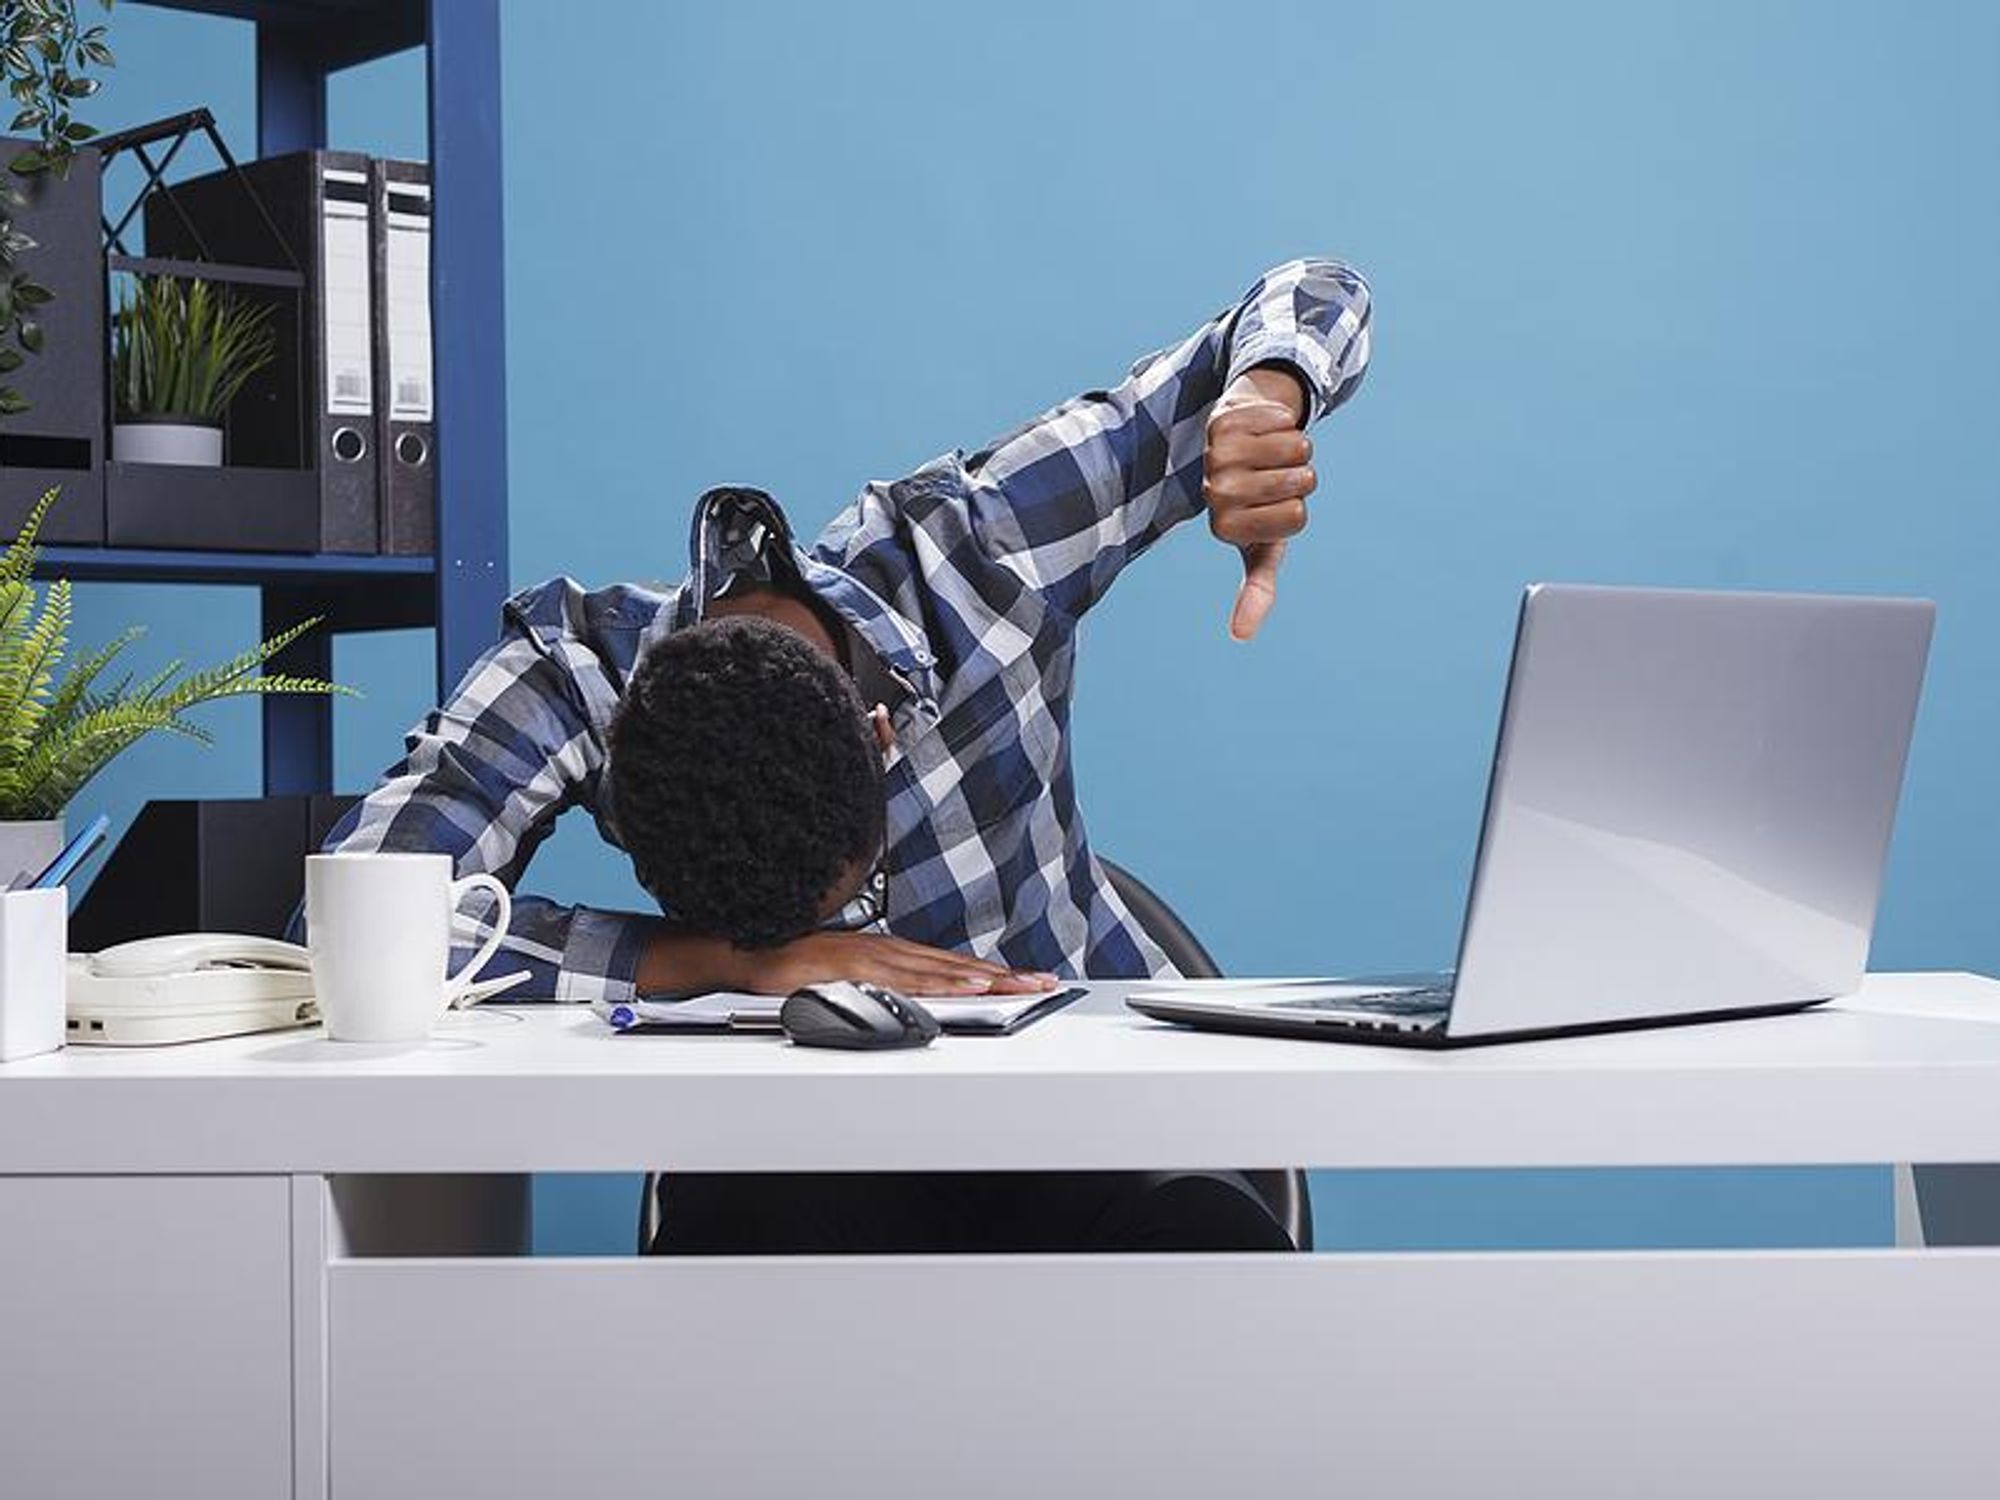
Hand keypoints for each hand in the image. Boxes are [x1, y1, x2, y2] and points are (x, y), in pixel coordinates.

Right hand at [733, 931, 1056, 997]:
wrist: (749, 953)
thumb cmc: (793, 967)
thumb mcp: (848, 979)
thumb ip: (880, 988)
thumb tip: (910, 1004)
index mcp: (891, 953)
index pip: (952, 965)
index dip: (992, 973)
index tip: (1027, 981)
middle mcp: (889, 949)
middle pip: (958, 965)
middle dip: (1004, 975)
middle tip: (1044, 985)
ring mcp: (874, 957)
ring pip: (942, 970)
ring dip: (984, 979)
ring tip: (1021, 987)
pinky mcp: (856, 966)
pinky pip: (906, 979)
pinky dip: (941, 984)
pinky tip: (967, 988)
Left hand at [1203, 365, 1313, 640]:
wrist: (1234, 442)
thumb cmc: (1254, 499)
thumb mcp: (1259, 546)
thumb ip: (1256, 589)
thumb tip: (1240, 636)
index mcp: (1225, 527)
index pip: (1297, 519)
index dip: (1298, 509)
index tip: (1273, 507)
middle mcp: (1216, 494)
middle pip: (1302, 482)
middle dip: (1302, 476)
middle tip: (1274, 474)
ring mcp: (1217, 455)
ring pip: (1297, 448)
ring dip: (1295, 446)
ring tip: (1270, 450)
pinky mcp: (1223, 419)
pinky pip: (1284, 420)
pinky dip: (1283, 422)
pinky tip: (1261, 426)